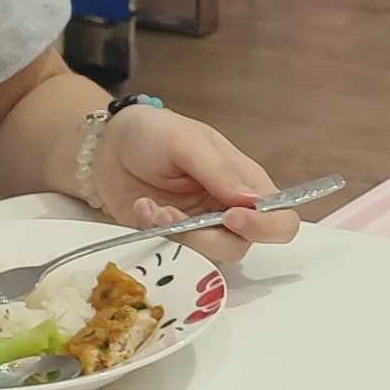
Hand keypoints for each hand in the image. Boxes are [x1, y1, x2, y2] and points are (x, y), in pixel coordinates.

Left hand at [91, 100, 293, 258]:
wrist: (108, 145)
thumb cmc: (156, 132)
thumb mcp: (187, 142)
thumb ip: (219, 171)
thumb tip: (253, 201)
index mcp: (246, 182)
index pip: (280, 217)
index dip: (265, 227)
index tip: (231, 217)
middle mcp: (230, 211)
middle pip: (243, 246)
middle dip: (207, 238)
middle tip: (173, 214)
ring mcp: (201, 229)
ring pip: (209, 257)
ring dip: (179, 237)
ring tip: (152, 208)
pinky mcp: (173, 241)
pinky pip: (175, 254)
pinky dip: (157, 235)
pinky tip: (143, 208)